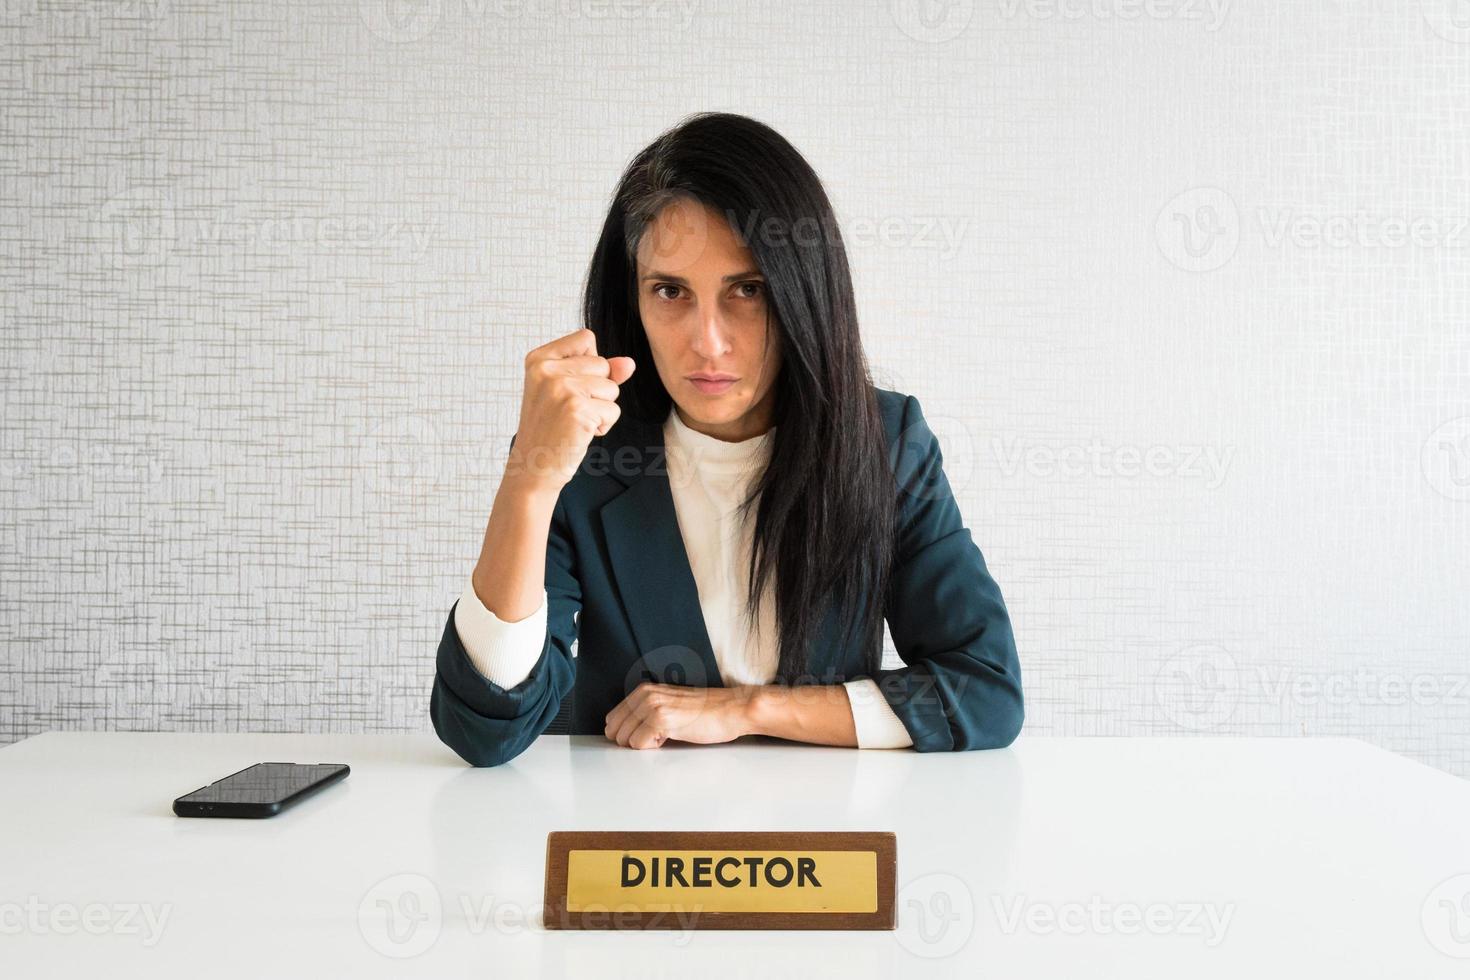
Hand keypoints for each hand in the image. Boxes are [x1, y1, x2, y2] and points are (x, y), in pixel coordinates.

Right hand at [505, 328, 635, 495]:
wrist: (533, 468)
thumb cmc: (550, 429)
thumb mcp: (567, 391)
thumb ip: (598, 371)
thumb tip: (629, 363)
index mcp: (538, 359)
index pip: (586, 338)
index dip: (591, 363)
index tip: (570, 386)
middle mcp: (547, 369)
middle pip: (603, 364)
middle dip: (597, 390)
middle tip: (569, 411)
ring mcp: (561, 388)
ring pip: (611, 388)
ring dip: (601, 409)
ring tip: (574, 422)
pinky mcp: (578, 409)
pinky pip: (613, 410)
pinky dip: (603, 426)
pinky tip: (580, 433)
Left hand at [603, 682, 757, 749]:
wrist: (731, 710)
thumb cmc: (705, 713)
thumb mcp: (668, 706)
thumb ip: (644, 714)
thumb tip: (619, 734)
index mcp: (643, 690)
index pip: (612, 719)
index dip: (627, 734)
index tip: (648, 735)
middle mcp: (645, 694)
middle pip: (615, 731)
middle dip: (633, 741)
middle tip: (659, 736)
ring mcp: (652, 706)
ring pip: (625, 740)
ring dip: (646, 744)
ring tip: (669, 734)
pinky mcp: (661, 719)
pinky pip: (639, 745)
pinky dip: (655, 747)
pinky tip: (673, 736)